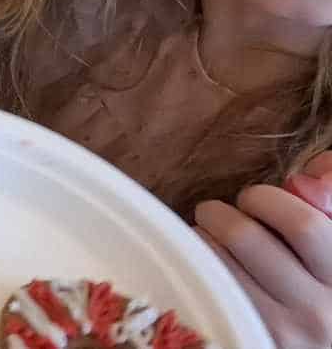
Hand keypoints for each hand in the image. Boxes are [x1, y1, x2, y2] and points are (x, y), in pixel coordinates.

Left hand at [196, 153, 331, 347]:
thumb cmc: (325, 279)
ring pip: (217, 263)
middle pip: (245, 237)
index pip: (301, 223)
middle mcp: (321, 310)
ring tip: (212, 241)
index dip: (265, 200)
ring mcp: (287, 333)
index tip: (255, 202)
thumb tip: (301, 184)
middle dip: (220, 213)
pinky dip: (198, 270)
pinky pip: (208, 292)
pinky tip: (209, 270)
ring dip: (202, 240)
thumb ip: (331, 195)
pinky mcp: (254, 343)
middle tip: (218, 215)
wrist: (319, 340)